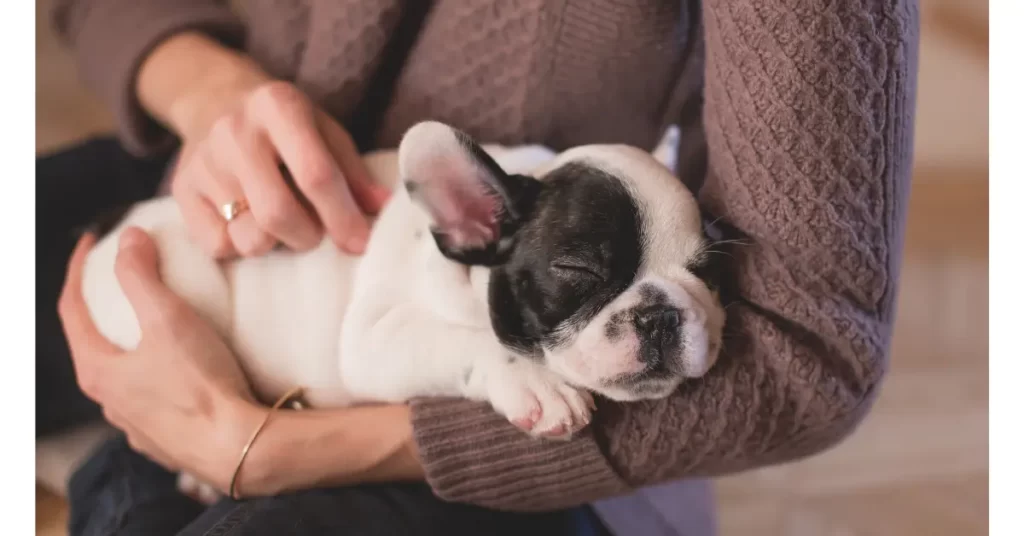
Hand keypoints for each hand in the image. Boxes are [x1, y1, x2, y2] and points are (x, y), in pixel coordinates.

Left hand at [58, 228, 260, 490]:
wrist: (239, 447)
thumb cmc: (201, 385)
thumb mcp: (168, 319)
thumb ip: (142, 275)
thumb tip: (128, 239)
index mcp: (99, 371)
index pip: (71, 310)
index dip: (78, 270)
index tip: (92, 242)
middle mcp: (109, 403)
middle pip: (94, 345)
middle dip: (104, 310)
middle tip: (123, 283)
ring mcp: (137, 426)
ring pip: (124, 377)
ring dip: (132, 348)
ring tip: (157, 327)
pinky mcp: (166, 441)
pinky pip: (153, 401)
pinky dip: (158, 376)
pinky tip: (182, 372)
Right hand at [140, 33, 389, 258]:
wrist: (213, 100)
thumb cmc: (284, 125)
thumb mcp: (324, 131)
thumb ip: (352, 172)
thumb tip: (383, 209)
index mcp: (278, 106)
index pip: (315, 174)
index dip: (342, 216)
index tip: (360, 243)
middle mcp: (234, 131)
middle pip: (277, 213)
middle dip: (308, 236)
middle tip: (315, 233)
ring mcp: (202, 161)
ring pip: (248, 237)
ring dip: (275, 243)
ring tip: (281, 224)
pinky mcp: (181, 190)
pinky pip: (218, 246)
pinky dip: (241, 245)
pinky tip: (249, 222)